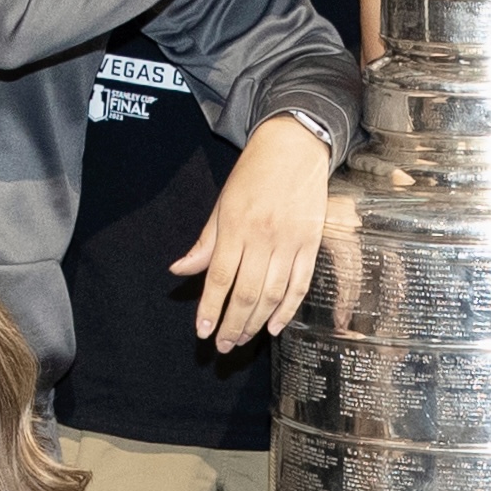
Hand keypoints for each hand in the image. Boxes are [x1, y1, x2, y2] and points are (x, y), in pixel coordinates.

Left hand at [170, 114, 334, 346]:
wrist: (295, 145)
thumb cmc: (254, 173)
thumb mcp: (222, 203)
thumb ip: (205, 242)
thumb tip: (179, 271)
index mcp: (235, 226)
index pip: (219, 278)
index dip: (210, 309)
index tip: (202, 331)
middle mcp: (262, 237)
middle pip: (246, 293)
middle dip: (232, 324)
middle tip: (222, 346)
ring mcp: (289, 241)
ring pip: (273, 294)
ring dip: (256, 322)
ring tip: (243, 338)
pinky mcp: (311, 243)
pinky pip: (300, 284)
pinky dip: (288, 309)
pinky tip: (275, 326)